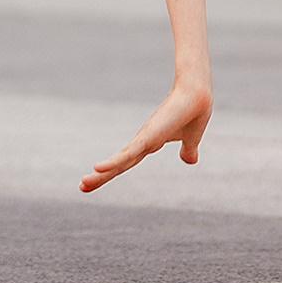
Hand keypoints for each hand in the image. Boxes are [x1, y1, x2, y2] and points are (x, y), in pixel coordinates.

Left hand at [80, 80, 212, 192]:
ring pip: (119, 161)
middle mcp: (142, 142)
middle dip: (101, 176)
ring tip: (84, 183)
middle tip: (82, 186)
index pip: (126, 161)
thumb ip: (187, 149)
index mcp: (149, 143)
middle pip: (118, 164)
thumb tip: (189, 159)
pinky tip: (98, 168)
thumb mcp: (190, 139)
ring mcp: (144, 139)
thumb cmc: (193, 113)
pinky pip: (129, 153)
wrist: (199, 96)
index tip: (96, 177)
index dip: (112, 171)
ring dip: (101, 174)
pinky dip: (113, 162)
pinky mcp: (148, 137)